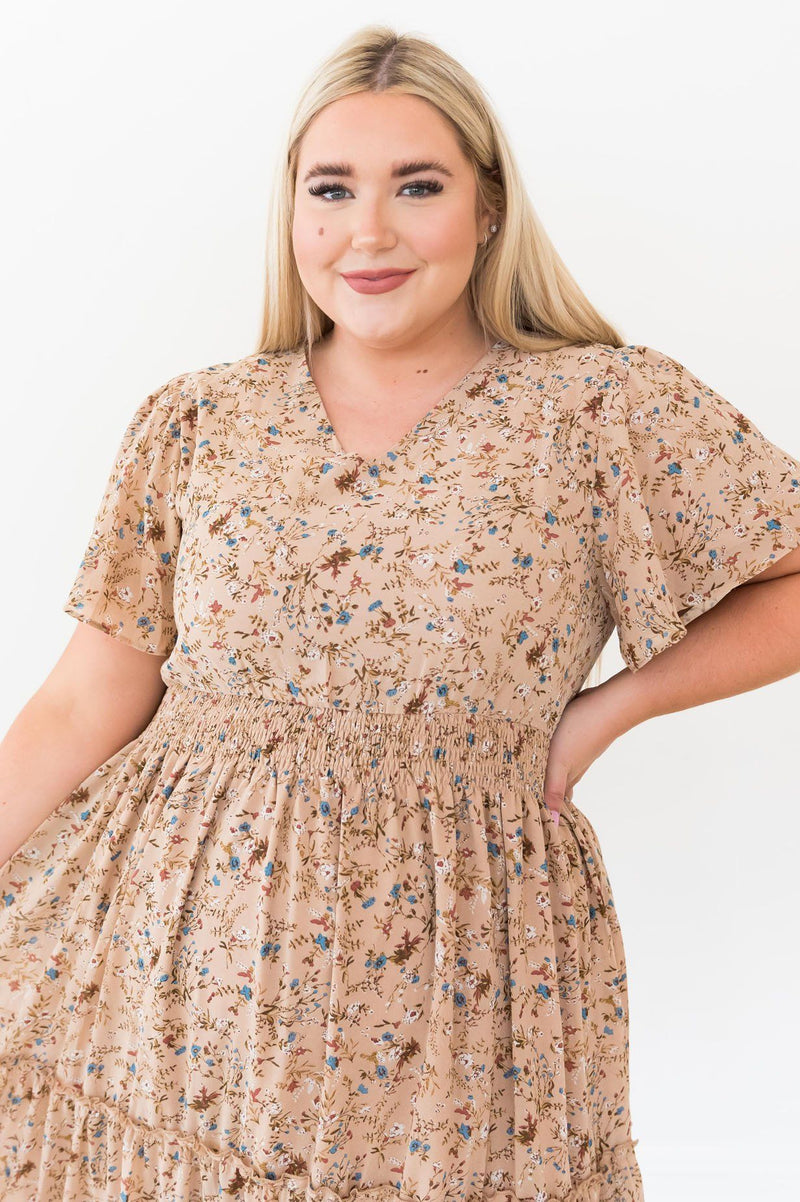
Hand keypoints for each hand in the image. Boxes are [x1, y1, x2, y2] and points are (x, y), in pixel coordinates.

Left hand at [542, 683, 621, 821]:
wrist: (613, 703)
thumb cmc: (582, 731)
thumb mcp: (560, 760)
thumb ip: (553, 787)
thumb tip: (552, 822)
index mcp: (568, 773)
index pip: (558, 799)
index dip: (549, 809)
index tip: (540, 821)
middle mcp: (576, 763)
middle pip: (562, 784)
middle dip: (551, 794)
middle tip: (539, 805)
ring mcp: (582, 747)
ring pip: (567, 767)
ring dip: (555, 775)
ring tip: (546, 783)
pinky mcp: (583, 730)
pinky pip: (568, 749)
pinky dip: (559, 756)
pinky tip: (557, 749)